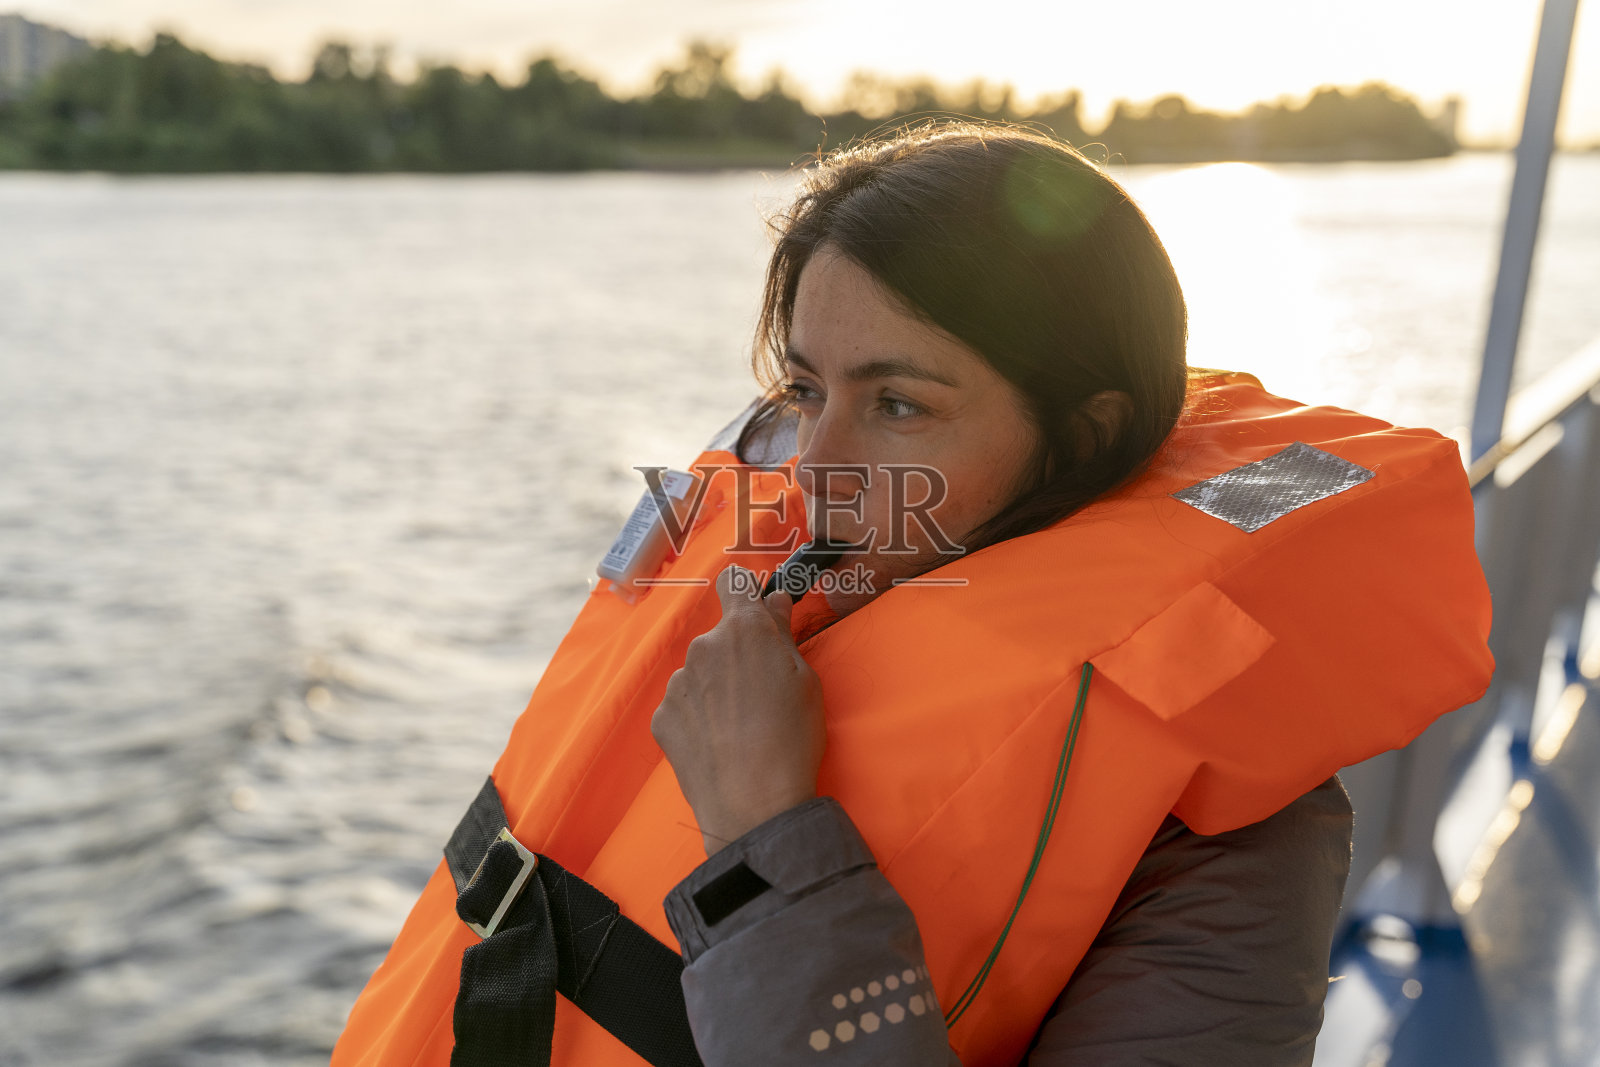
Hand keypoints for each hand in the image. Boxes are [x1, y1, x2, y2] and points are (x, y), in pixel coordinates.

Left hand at [651, 564, 825, 854]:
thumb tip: (773, 602)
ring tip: (739, 727)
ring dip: (715, 687)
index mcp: (744, 630)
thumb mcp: (805, 680)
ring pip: (699, 672)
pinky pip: (682, 705)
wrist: (754, 806)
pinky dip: (697, 718)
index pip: (734, 582)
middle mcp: (703, 647)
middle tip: (760, 693)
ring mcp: (677, 682)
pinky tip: (718, 745)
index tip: (756, 613)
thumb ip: (783, 634)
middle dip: (736, 654)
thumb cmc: (792, 739)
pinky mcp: (661, 717)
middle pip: (719, 637)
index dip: (745, 593)